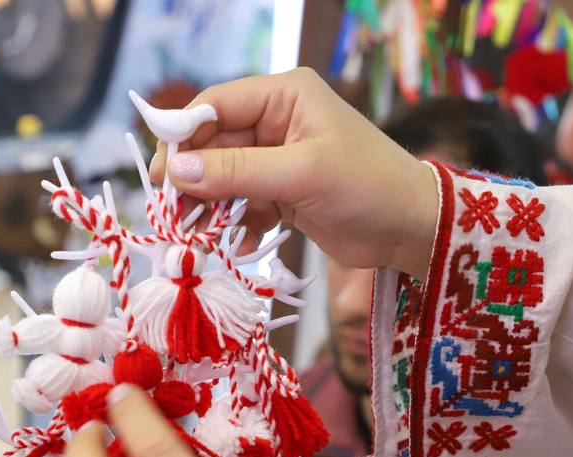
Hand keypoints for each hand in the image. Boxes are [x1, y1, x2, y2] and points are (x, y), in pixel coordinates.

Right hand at [150, 68, 439, 279]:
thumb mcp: (300, 175)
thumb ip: (236, 172)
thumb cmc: (367, 187)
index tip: (161, 174)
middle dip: (192, 178)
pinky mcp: (282, 191)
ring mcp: (278, 157)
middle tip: (171, 214)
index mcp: (284, 95)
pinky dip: (233, 223)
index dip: (183, 137)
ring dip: (207, 205)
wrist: (412, 229)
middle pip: (213, 143)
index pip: (215, 105)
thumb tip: (176, 171)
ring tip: (194, 234)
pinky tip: (233, 244)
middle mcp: (277, 120)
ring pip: (223, 176)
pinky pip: (241, 202)